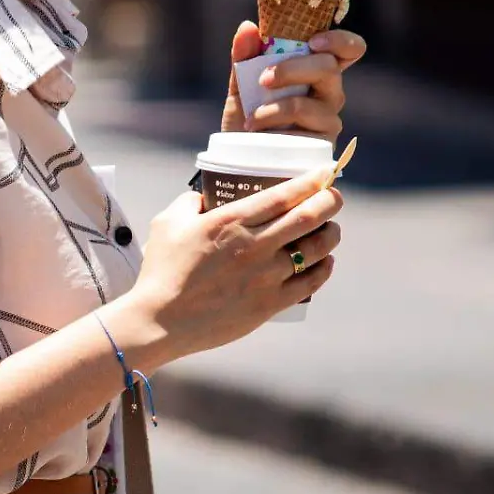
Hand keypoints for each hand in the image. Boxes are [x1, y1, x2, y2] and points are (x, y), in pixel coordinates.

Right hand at [128, 165, 342, 356]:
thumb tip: (206, 197)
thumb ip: (190, 203)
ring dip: (331, 234)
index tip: (325, 173)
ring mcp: (265, 276)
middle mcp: (254, 246)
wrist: (160, 321)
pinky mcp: (269, 304)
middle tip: (333, 197)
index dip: (312, 181)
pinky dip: (324, 268)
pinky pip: (311, 283)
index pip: (284, 195)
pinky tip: (326, 261)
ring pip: (317, 249)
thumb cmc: (161, 270)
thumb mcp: (168, 223)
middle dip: (329, 202)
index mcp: (230, 221)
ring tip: (330, 229)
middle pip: (309, 217)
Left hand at [222, 21, 365, 143]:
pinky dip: (276, 132)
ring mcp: (329, 121)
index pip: (348, 50)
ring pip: (311, 105)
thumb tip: (247, 27)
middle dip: (293, 69)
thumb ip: (244, 58)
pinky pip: (303, 135)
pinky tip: (260, 136)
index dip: (339, 40)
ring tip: (252, 120)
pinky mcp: (322, 147)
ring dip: (276, 109)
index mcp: (316, 72)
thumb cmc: (248, 119)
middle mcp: (329, 93)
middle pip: (329, 69)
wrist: (241, 160)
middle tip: (264, 79)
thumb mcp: (241, 87)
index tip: (313, 41)